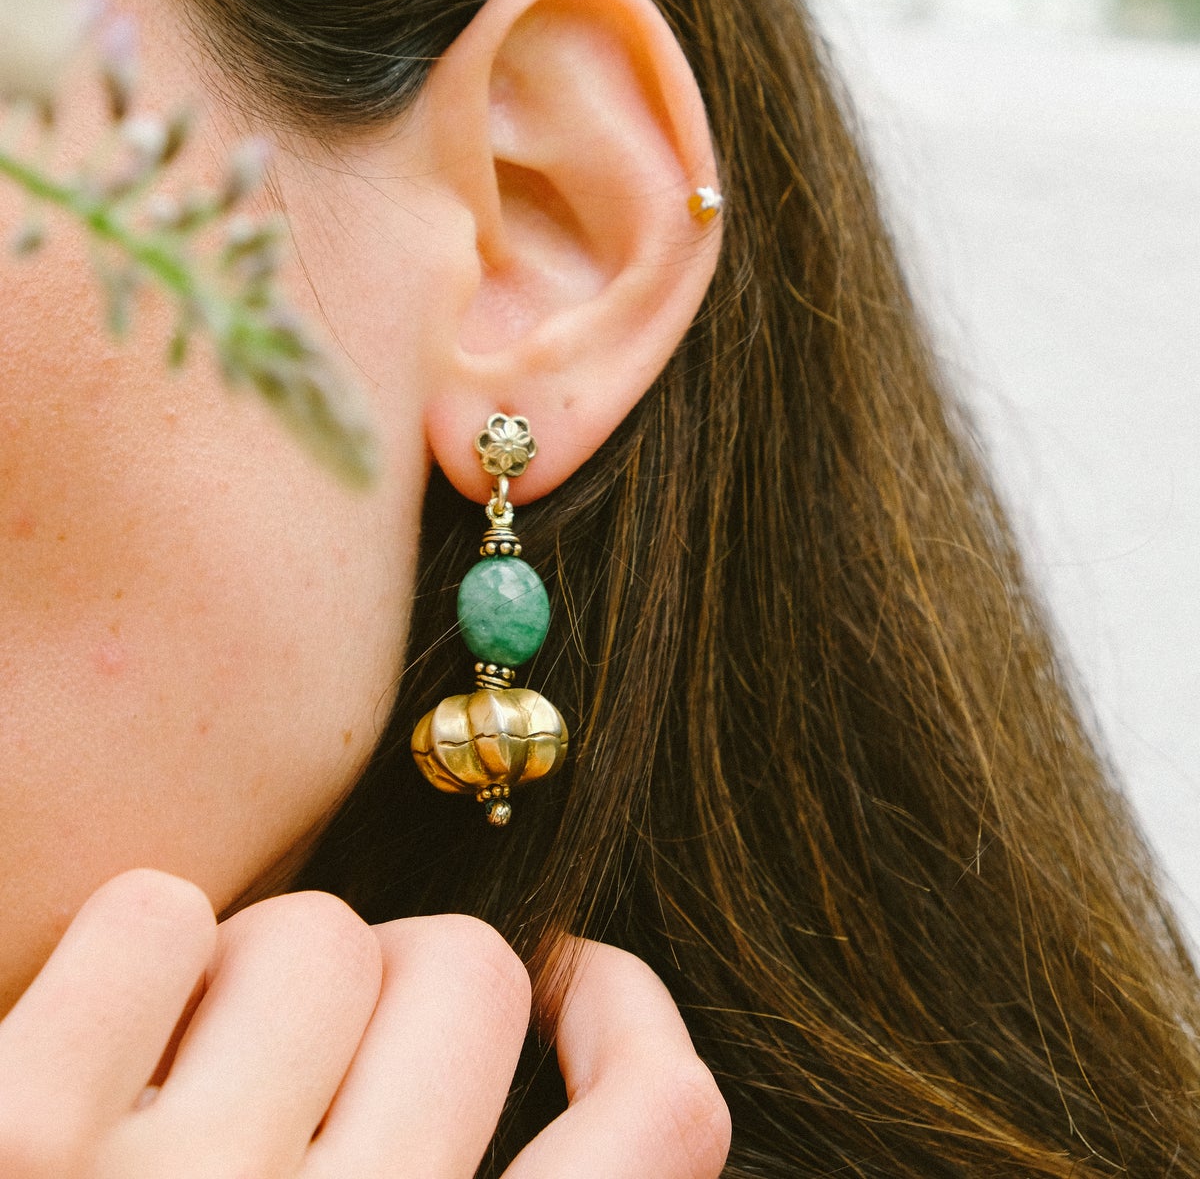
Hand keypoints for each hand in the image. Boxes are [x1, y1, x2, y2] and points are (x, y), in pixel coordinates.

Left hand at [0, 868, 730, 1177]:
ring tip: (182, 1087)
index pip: (656, 1124)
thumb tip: (529, 1011)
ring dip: (256, 981)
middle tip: (311, 1069)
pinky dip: (130, 965)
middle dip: (397, 993)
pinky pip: (158, 914)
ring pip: (316, 931)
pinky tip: (86, 1067)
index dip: (629, 1022)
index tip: (579, 986)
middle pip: (463, 971)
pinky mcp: (15, 1131)